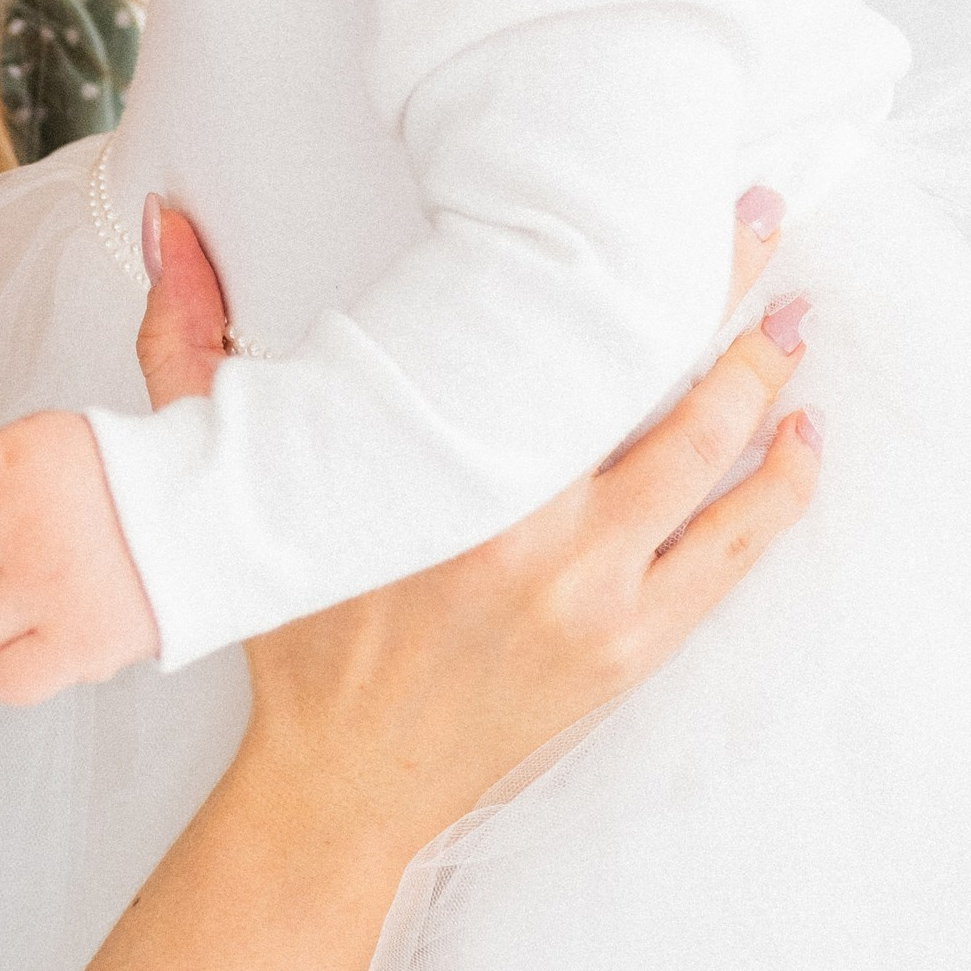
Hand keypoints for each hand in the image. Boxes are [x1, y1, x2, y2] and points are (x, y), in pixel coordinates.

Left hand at [0, 410, 159, 704]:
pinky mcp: (79, 643)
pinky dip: (13, 671)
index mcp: (10, 457)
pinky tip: (44, 643)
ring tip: (35, 602)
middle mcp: (22, 517)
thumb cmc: (120, 482)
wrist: (217, 514)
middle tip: (8, 563)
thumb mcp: (46, 444)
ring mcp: (49, 583)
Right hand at [129, 187, 814, 849]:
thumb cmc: (291, 620)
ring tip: (794, 316)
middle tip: (756, 215)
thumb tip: (166, 219)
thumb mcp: (226, 468)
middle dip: (719, 292)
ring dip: (763, 382)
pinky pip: (732, 558)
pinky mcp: (628, 651)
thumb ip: (186, 340)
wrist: (340, 781)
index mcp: (437, 473)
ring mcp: (591, 596)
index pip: (551, 335)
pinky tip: (803, 438)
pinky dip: (778, 492)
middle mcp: (529, 532)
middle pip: (654, 383)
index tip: (649, 189)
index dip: (612, 258)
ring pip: (712, 466)